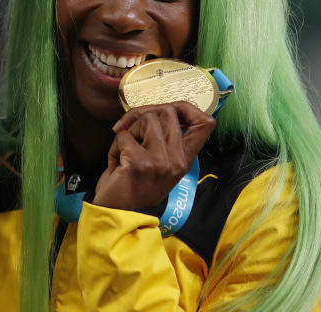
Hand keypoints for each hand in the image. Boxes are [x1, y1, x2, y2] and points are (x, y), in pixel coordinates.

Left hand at [92, 102, 214, 210]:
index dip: (185, 108)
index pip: (205, 122)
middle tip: (132, 132)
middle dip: (143, 115)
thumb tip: (158, 108)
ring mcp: (160, 162)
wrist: (118, 211)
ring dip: (128, 130)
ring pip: (146, 118)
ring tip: (125, 150)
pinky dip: (114, 146)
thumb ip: (165, 139)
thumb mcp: (160, 163)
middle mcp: (178, 160)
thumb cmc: (134, 183)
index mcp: (185, 159)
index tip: (163, 111)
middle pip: (168, 111)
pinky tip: (117, 163)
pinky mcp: (139, 163)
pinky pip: (123, 135)